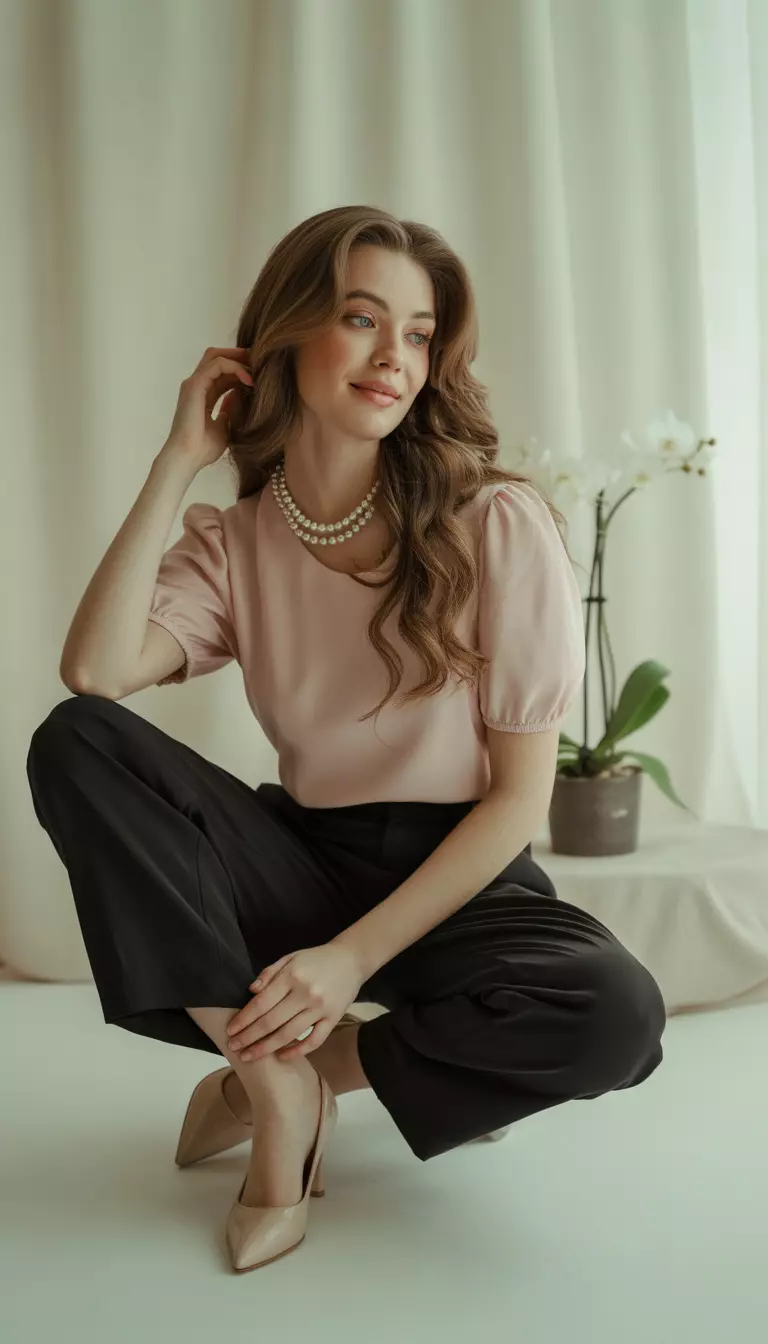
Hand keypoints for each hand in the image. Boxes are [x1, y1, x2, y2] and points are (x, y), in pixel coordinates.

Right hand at [164, 345, 253, 469]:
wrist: (188, 458)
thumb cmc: (203, 449)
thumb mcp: (226, 426)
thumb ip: (231, 409)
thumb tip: (242, 396)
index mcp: (203, 394)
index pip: (223, 371)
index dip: (242, 369)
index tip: (262, 375)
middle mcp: (197, 385)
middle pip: (218, 356)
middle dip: (239, 356)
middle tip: (261, 362)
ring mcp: (194, 383)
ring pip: (216, 355)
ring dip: (238, 358)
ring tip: (257, 367)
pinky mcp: (194, 385)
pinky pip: (217, 364)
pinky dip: (235, 367)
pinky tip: (249, 380)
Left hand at [226, 942, 366, 1061]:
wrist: (351, 959)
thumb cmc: (316, 959)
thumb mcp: (290, 957)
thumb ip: (269, 973)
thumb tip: (250, 992)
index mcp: (292, 976)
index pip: (262, 1003)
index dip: (244, 1019)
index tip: (230, 1030)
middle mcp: (306, 993)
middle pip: (271, 1022)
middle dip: (249, 1037)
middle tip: (233, 1048)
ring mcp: (321, 1008)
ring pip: (288, 1034)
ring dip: (265, 1048)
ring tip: (249, 1056)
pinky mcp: (333, 1019)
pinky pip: (314, 1041)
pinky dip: (296, 1051)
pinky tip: (281, 1056)